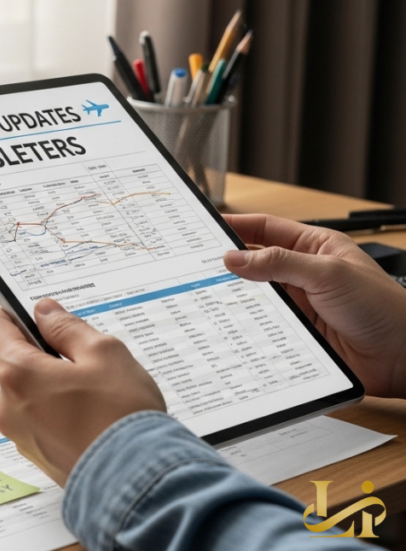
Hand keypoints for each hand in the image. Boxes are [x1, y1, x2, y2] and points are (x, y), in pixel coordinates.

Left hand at [0, 299, 164, 485]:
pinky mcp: (38, 456)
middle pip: (14, 365)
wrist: (137, 482)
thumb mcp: (104, 353)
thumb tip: (45, 313)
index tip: (35, 316)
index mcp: (18, 374)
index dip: (13, 316)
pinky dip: (60, 414)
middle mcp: (8, 407)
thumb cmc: (122, 417)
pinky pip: (41, 422)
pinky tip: (92, 419)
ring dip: (53, 387)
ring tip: (95, 395)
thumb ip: (67, 328)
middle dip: (43, 357)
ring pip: (30, 395)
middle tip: (83, 361)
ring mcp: (21, 436)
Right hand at [223, 214, 405, 397]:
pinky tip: (231, 324)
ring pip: (255, 296)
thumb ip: (280, 263)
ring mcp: (298, 304)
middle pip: (255, 263)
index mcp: (315, 247)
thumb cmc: (383, 308)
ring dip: (236, 297)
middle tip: (197, 265)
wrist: (402, 357)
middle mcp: (303, 274)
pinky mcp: (295, 332)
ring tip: (208, 294)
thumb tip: (237, 257)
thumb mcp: (329, 274)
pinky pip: (262, 325)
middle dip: (228, 264)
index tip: (206, 228)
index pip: (266, 229)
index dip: (236, 226)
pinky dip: (245, 325)